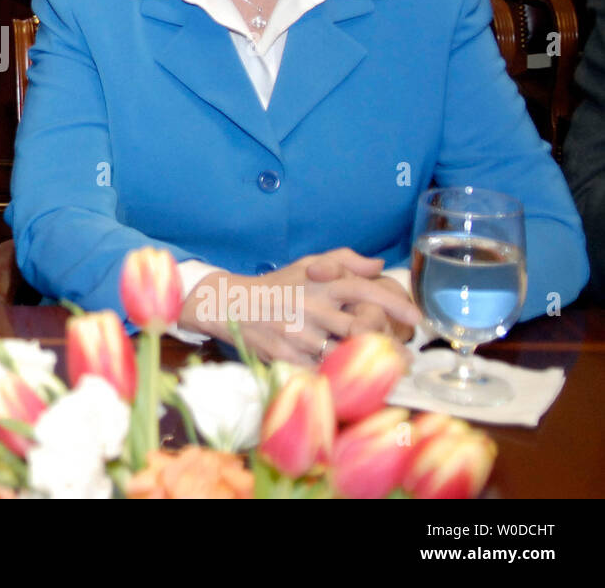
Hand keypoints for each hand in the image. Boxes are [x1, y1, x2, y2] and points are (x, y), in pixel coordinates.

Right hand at [181, 248, 419, 365]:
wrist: (229, 304)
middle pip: (360, 328)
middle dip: (389, 345)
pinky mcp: (286, 356)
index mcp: (321, 283)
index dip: (394, 304)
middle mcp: (312, 307)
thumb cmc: (276, 286)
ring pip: (343, 353)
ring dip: (368, 365)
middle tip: (408, 358)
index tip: (417, 319)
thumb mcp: (308, 264)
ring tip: (388, 375)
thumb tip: (379, 264)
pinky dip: (338, 377)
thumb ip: (344, 260)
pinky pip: (320, 371)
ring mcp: (298, 333)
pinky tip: (353, 385)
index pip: (363, 289)